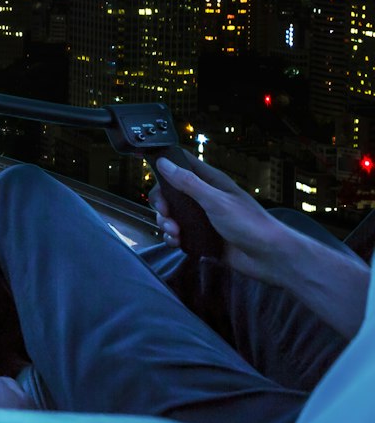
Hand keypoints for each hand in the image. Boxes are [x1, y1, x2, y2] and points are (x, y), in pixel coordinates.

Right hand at [152, 150, 286, 282]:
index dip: (164, 165)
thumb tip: (164, 163)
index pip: (181, 164)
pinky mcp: (202, 238)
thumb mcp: (217, 201)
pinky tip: (177, 242)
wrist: (271, 259)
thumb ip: (189, 183)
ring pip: (172, 214)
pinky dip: (173, 238)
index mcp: (210, 182)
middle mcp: (204, 198)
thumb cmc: (250, 224)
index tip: (151, 173)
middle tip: (166, 213)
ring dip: (166, 222)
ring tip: (175, 233)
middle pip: (170, 192)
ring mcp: (202, 219)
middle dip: (162, 203)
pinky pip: (178, 234)